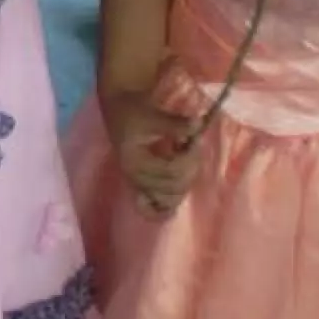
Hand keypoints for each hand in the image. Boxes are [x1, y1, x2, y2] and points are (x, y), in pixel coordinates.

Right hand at [100, 83, 200, 218]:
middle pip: (173, 187)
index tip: (196, 139)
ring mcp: (137, 182)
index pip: (172, 170)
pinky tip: (171, 209)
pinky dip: (162, 211)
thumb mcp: (153, 114)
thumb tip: (199, 125)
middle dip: (190, 169)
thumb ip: (177, 124)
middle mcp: (134, 176)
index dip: (190, 157)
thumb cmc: (133, 110)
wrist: (119, 107)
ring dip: (183, 184)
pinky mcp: (140, 184)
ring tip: (184, 163)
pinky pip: (150, 209)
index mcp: (134, 160)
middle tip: (193, 148)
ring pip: (168, 199)